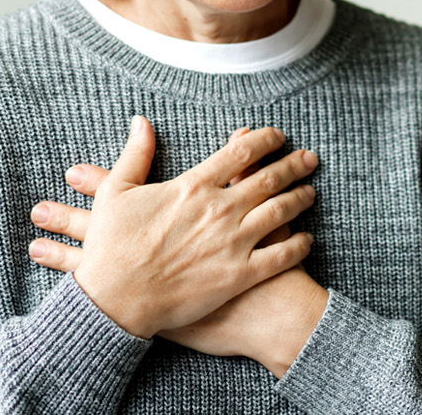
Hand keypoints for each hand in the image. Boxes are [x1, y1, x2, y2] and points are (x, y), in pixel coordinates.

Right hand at [54, 116, 318, 338]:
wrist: (115, 300)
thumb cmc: (111, 247)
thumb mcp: (115, 192)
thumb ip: (135, 153)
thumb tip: (140, 121)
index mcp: (193, 186)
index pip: (241, 153)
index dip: (265, 140)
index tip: (277, 135)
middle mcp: (220, 210)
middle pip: (270, 179)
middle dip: (294, 165)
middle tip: (309, 159)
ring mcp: (233, 243)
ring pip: (281, 213)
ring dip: (301, 199)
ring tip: (311, 193)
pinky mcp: (239, 275)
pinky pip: (280, 256)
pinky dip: (299, 245)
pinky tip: (307, 239)